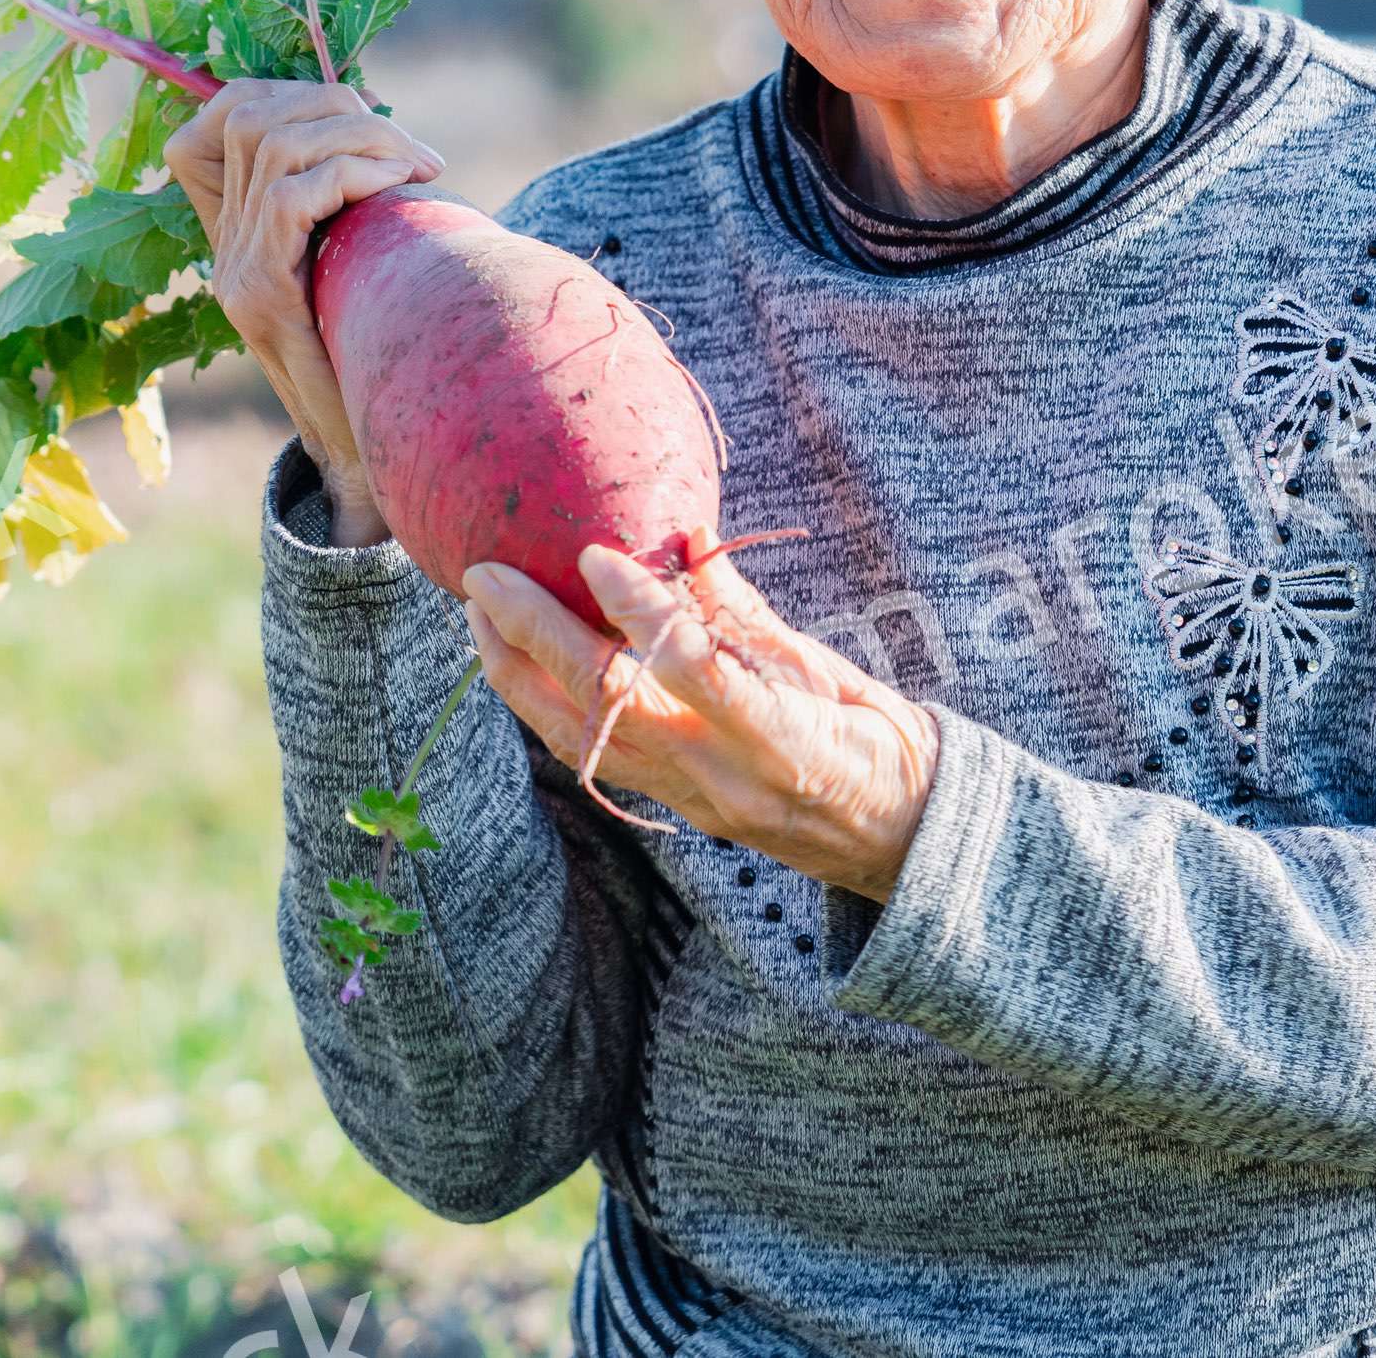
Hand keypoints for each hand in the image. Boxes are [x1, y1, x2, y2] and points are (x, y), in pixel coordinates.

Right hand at [166, 79, 444, 546]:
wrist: (368, 456)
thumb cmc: (381, 354)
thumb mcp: (362, 262)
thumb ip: (354, 203)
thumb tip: (390, 128)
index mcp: (241, 229)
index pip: (221, 117)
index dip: (283, 90)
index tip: (360, 112)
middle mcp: (226, 245)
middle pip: (252, 113)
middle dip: (339, 106)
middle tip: (410, 148)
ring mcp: (237, 270)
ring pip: (276, 142)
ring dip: (360, 135)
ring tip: (416, 165)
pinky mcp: (261, 295)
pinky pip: (296, 194)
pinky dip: (354, 173)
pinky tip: (401, 189)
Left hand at [462, 536, 941, 902]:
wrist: (897, 841)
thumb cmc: (878, 741)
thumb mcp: (826, 668)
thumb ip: (744, 611)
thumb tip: (682, 533)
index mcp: (783, 738)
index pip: (696, 668)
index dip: (639, 611)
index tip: (593, 552)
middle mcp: (724, 777)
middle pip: (607, 704)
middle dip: (535, 635)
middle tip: (485, 574)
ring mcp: (690, 799)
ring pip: (577, 738)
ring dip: (516, 672)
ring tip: (479, 613)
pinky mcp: (671, 808)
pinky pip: (590, 755)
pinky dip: (543, 705)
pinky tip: (517, 661)